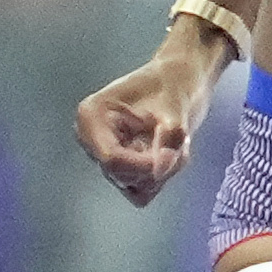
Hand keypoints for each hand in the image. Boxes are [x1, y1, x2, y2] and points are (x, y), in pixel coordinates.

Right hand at [74, 35, 220, 206]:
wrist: (180, 79)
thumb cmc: (173, 85)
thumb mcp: (175, 108)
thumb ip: (168, 139)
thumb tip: (159, 171)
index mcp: (93, 116)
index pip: (110, 158)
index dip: (143, 165)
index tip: (172, 155)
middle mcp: (91, 139)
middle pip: (120, 175)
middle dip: (156, 165)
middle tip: (180, 142)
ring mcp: (105, 156)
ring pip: (134, 186)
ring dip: (162, 170)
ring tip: (177, 143)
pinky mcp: (121, 168)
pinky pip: (141, 191)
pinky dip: (161, 177)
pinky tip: (169, 153)